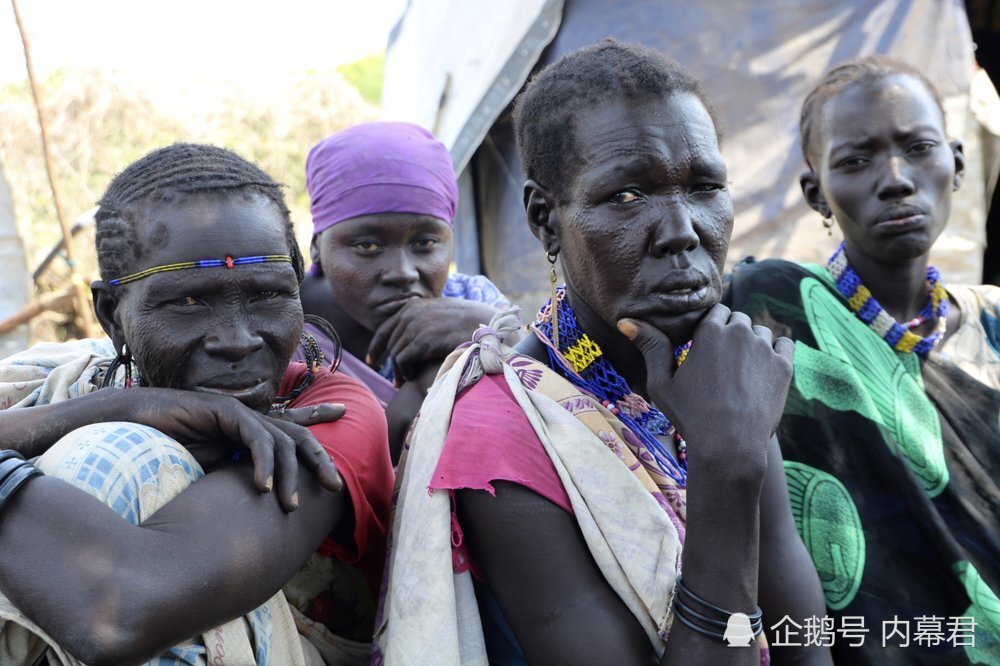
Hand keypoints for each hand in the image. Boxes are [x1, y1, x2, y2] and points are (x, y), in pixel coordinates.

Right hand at [118, 388, 344, 510]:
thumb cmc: (165, 451)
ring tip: (289, 505)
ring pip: (282, 440)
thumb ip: (238, 481)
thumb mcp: (212, 474)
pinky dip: (263, 464)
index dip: (319, 423)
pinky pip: (256, 438)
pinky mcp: (225, 412)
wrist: (130, 427)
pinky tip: (262, 488)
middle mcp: (249, 420)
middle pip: (298, 435)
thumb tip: (262, 509)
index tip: (345, 425)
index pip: (293, 429)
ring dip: (289, 475)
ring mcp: (239, 414)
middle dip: (320, 459)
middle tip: (335, 486)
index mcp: (249, 432)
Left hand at [366, 298, 498, 382]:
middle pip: (390, 344)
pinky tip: (411, 377)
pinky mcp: (421, 341)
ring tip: (403, 383)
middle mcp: (409, 314)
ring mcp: (414, 327)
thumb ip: (423, 319)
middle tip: (395, 380)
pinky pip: (402, 360)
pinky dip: (404, 371)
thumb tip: (412, 333)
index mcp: (411, 306)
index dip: (375, 347)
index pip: (384, 328)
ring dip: (398, 371)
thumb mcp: (439, 312)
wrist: (482, 323)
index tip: (371, 361)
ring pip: (395, 354)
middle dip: (389, 363)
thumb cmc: (466, 321)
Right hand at [618, 304, 792, 480]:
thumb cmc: (690, 415)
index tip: (707, 347)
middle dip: (731, 333)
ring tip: (742, 369)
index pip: (715, 312)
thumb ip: (651, 347)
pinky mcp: (784, 365)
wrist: (729, 445)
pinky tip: (763, 367)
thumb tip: (626, 320)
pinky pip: (784, 343)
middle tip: (723, 362)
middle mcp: (739, 331)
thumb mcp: (662, 382)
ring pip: (760, 331)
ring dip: (753, 342)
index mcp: (709, 330)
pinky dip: (776, 350)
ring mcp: (764, 347)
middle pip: (738, 318)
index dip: (711, 328)